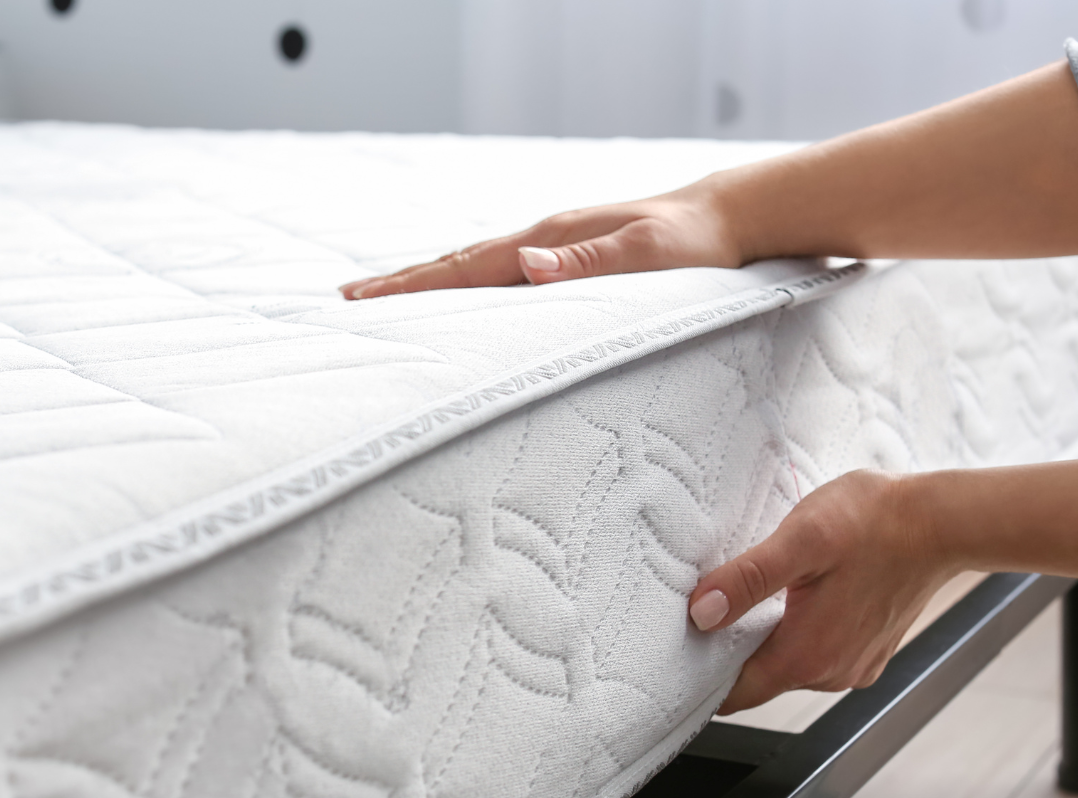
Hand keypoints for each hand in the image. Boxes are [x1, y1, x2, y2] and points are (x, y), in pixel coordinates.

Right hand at [339, 183, 743, 299]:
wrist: (729, 218)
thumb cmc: (695, 246)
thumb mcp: (647, 258)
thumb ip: (586, 265)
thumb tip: (525, 266)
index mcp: (549, 242)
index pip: (464, 268)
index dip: (411, 287)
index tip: (362, 299)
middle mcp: (541, 241)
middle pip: (455, 263)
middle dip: (400, 283)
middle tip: (348, 299)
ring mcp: (550, 246)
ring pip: (472, 265)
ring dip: (426, 281)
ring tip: (384, 295)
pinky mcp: (564, 255)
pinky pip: (497, 271)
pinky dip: (462, 281)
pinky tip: (457, 292)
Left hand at [687, 470, 956, 714]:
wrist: (944, 522)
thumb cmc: (877, 523)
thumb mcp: (800, 540)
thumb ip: (748, 579)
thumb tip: (702, 612)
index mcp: (807, 655)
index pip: (734, 693)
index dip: (699, 678)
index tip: (673, 656)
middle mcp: (831, 672)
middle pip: (757, 679)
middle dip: (726, 652)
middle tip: (699, 614)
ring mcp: (853, 665)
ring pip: (786, 665)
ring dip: (762, 639)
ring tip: (742, 601)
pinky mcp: (868, 651)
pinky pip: (815, 653)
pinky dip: (795, 633)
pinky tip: (790, 600)